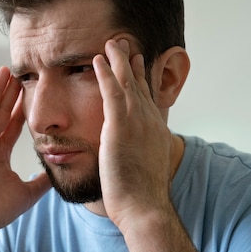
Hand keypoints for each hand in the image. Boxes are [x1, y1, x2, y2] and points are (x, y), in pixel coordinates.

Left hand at [93, 39, 173, 232]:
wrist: (143, 208)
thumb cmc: (140, 198)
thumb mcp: (143, 170)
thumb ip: (136, 156)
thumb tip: (129, 158)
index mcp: (153, 132)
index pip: (146, 99)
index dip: (140, 80)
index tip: (136, 64)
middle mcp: (148, 122)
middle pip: (139, 86)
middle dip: (131, 64)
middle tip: (124, 44)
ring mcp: (136, 123)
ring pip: (126, 83)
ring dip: (118, 61)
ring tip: (110, 43)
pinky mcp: (120, 127)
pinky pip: (112, 93)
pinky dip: (105, 74)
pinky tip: (97, 60)